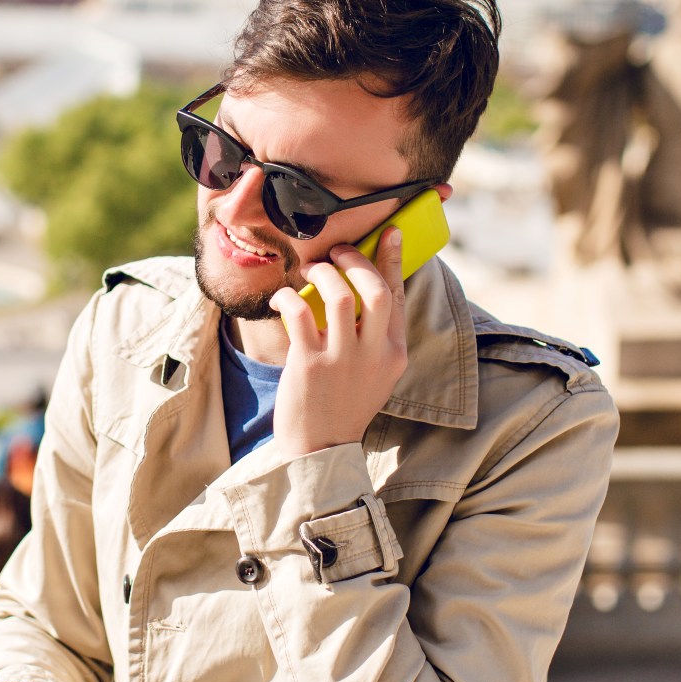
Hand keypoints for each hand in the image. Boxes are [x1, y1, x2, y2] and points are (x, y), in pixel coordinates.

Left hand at [267, 227, 407, 457]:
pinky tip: (283, 296)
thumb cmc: (343, 404)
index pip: (397, 296)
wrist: (320, 449)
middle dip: (355, 260)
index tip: (388, 232)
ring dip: (322, 273)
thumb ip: (375, 337)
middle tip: (337, 253)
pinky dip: (289, 296)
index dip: (391, 260)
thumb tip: (366, 291)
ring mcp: (342, 360)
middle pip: (374, 290)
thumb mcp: (374, 373)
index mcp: (394, 354)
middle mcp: (373, 355)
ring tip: (310, 270)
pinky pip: (299, 313)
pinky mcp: (309, 366)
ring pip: (338, 296)